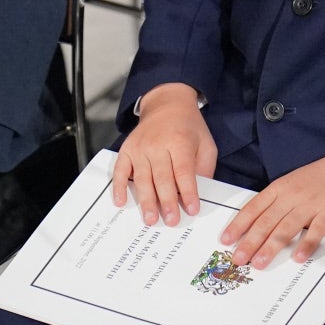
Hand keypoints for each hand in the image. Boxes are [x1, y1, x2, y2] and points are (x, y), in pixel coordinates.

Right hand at [112, 84, 217, 226]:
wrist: (167, 104)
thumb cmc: (188, 127)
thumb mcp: (205, 143)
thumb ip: (204, 168)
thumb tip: (200, 194)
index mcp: (179, 141)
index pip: (184, 171)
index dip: (188, 192)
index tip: (192, 210)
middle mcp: (157, 144)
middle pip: (162, 177)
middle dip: (167, 201)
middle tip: (171, 221)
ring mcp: (140, 147)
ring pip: (142, 178)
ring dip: (146, 200)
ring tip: (150, 219)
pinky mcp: (127, 150)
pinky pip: (120, 170)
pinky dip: (119, 186)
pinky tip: (121, 202)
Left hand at [221, 145, 324, 268]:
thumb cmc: (323, 175)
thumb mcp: (295, 182)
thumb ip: (279, 201)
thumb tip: (260, 224)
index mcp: (281, 187)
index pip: (254, 207)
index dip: (239, 224)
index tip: (225, 240)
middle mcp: (292, 195)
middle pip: (266, 221)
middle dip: (249, 241)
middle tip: (237, 259)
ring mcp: (311, 203)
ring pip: (286, 228)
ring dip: (271, 247)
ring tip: (259, 263)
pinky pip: (316, 231)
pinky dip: (306, 245)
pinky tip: (297, 258)